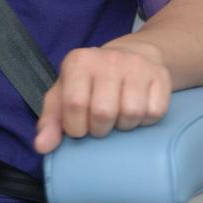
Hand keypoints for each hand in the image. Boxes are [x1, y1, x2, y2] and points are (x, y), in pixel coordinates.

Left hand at [33, 39, 171, 153]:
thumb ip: (50, 121)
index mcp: (78, 61)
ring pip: (132, 113)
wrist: (130, 56)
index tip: (80, 129)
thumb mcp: (64, 95)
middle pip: (104, 112)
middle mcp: (108, 59)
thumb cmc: (90, 82)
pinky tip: (139, 113)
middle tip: (101, 126)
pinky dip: (147, 120)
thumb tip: (42, 146)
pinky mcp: (160, 75)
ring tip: (119, 119)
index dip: (76, 127)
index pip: (75, 103)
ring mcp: (137, 65)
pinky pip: (156, 111)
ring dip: (125, 126)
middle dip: (100, 129)